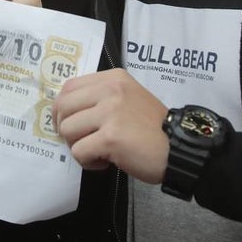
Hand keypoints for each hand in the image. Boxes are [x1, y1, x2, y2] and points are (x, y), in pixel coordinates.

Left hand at [52, 69, 169, 183]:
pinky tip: (104, 162)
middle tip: (81, 141)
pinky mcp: (109, 138)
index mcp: (113, 79)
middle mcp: (110, 90)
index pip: (69, 87)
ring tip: (98, 152)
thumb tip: (67, 111)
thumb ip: (101, 98)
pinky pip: (79, 151)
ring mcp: (109, 113)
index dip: (62, 108)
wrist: (179, 150)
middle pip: (62, 107)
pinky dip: (88, 162)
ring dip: (78, 146)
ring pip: (67, 130)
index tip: (70, 122)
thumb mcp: (128, 98)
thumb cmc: (153, 129)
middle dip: (65, 129)